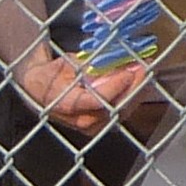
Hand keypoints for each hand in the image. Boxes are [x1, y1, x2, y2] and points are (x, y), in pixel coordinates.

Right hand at [18, 49, 144, 132]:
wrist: (39, 92)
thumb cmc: (50, 75)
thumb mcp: (63, 64)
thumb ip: (86, 65)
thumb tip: (110, 59)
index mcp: (65, 105)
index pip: (94, 102)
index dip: (113, 88)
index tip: (127, 71)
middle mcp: (79, 121)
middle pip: (112, 109)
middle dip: (132, 87)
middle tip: (144, 67)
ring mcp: (91, 126)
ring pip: (121, 112)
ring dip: (137, 91)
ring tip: (146, 70)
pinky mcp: (101, 125)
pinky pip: (122, 112)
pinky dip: (133, 96)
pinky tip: (141, 81)